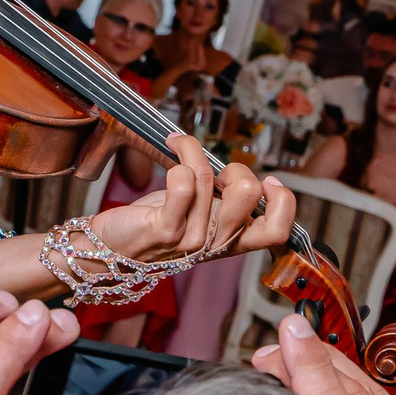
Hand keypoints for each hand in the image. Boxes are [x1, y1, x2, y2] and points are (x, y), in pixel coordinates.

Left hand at [89, 135, 295, 265]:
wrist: (113, 248)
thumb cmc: (158, 223)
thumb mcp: (201, 216)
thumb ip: (224, 201)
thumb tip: (241, 172)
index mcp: (232, 241)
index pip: (278, 231)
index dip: (283, 201)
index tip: (267, 182)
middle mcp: (215, 243)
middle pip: (248, 193)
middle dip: (235, 168)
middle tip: (214, 171)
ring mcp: (191, 238)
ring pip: (208, 177)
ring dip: (193, 150)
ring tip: (181, 145)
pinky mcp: (164, 228)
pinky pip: (182, 183)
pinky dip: (179, 157)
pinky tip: (170, 151)